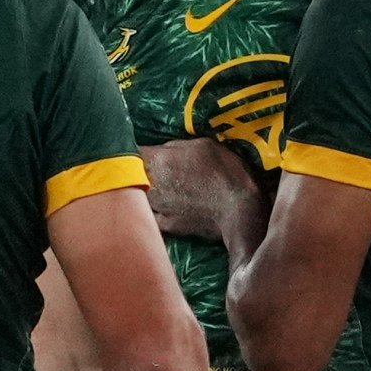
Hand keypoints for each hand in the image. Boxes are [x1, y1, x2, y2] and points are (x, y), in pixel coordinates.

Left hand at [141, 137, 266, 253]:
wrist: (240, 210)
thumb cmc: (225, 172)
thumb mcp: (202, 145)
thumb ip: (173, 147)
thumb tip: (159, 150)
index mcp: (157, 160)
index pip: (130, 151)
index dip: (135, 150)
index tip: (142, 151)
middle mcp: (150, 184)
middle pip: (131, 175)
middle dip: (138, 171)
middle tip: (152, 169)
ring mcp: (156, 207)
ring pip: (138, 196)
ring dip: (144, 191)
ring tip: (162, 188)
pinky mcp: (165, 226)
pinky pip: (151, 214)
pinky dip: (155, 210)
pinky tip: (168, 207)